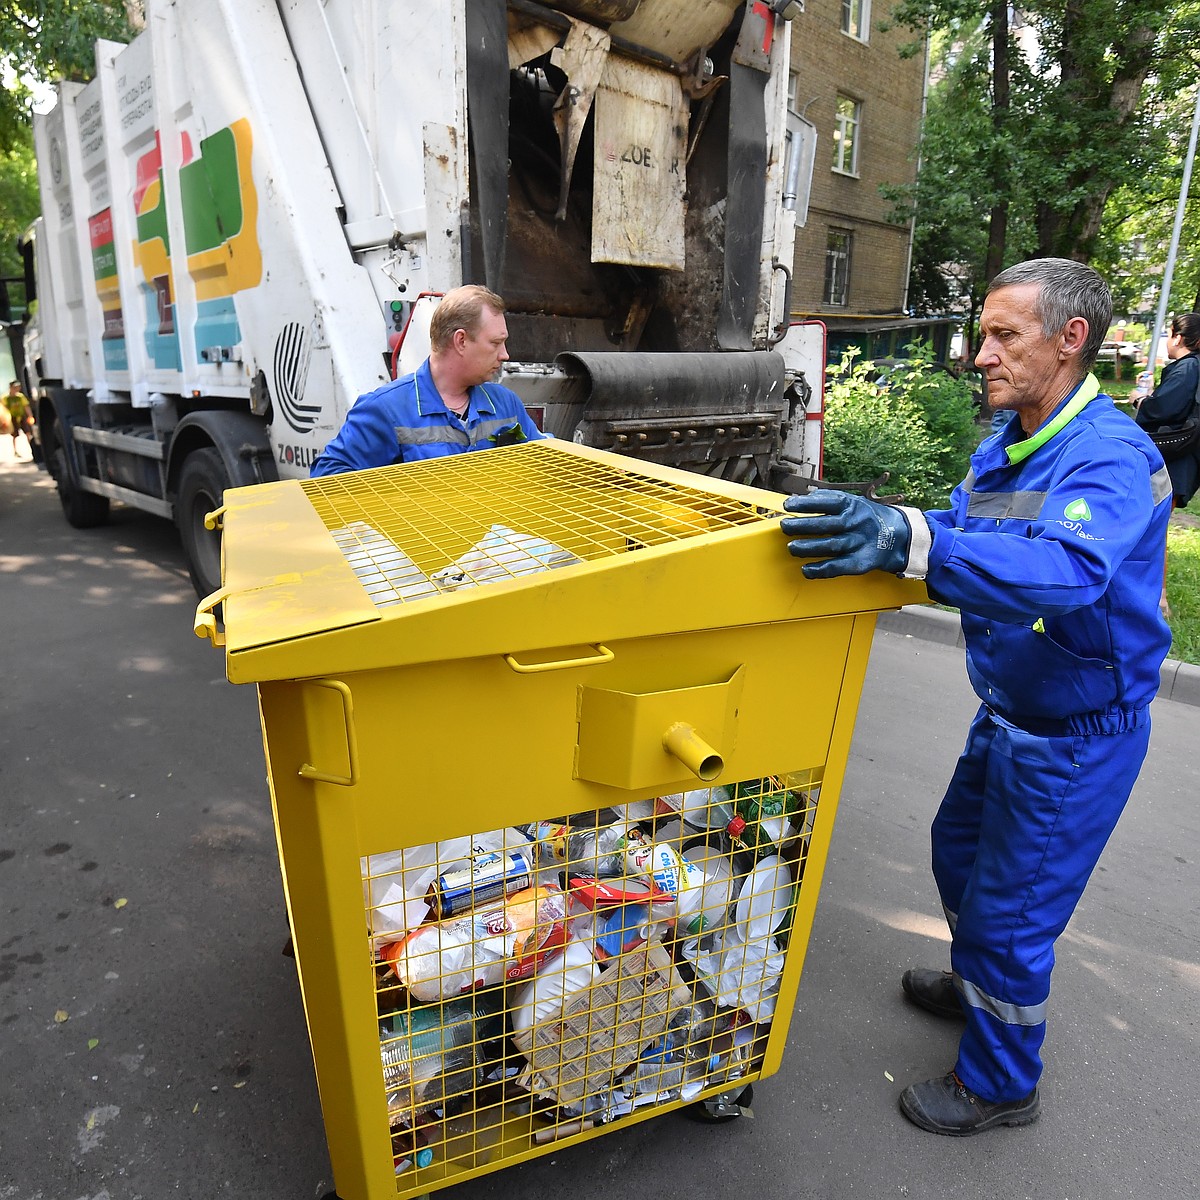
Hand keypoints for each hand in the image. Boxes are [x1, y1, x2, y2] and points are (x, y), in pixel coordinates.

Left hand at [780, 489, 911, 578]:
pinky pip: (838, 567)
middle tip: (784, 527)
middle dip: (802, 526)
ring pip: (830, 546)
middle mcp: (856, 523)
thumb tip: (800, 499)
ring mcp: (859, 543)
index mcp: (853, 506)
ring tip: (791, 548)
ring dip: (808, 548)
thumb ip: (829, 501)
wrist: (901, 536)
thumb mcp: (854, 503)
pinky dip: (821, 569)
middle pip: (825, 525)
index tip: (788, 505)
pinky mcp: (861, 562)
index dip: (805, 504)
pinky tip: (806, 570)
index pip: (826, 502)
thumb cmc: (869, 518)